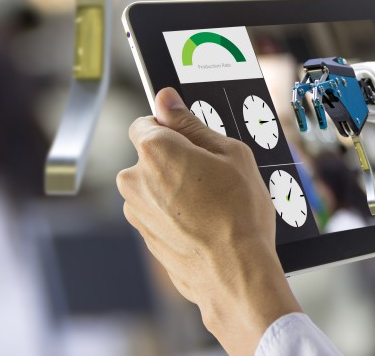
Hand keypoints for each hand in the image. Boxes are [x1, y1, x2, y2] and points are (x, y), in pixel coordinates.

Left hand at [117, 88, 300, 355]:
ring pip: (153, 186)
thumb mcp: (230, 154)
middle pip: (150, 156)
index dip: (171, 127)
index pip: (146, 122)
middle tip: (211, 174)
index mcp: (154, 151)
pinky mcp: (144, 237)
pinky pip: (157, 213)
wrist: (236, 275)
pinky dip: (174, 214)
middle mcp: (135, 180)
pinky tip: (203, 223)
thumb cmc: (239, 215)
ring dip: (173, 189)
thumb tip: (165, 99)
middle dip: (175, 160)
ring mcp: (136, 212)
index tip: (191, 138)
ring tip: (211, 204)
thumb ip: (190, 123)